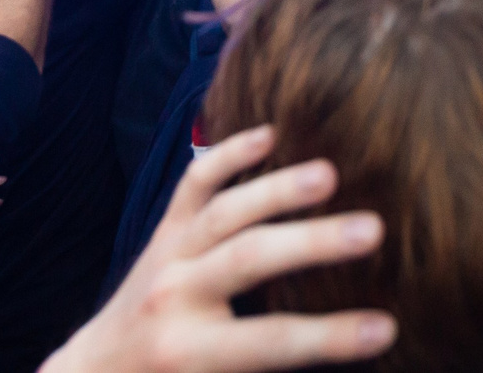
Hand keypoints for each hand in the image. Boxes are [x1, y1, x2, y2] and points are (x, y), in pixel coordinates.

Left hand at [45, 126, 393, 372]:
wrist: (96, 372)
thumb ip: (267, 364)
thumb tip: (349, 345)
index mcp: (192, 352)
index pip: (274, 342)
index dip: (331, 337)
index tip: (386, 327)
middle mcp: (176, 297)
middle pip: (250, 259)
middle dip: (313, 243)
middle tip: (374, 230)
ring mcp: (168, 255)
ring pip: (224, 211)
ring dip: (278, 190)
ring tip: (330, 173)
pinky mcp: (164, 230)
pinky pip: (194, 183)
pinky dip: (229, 154)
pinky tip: (271, 133)